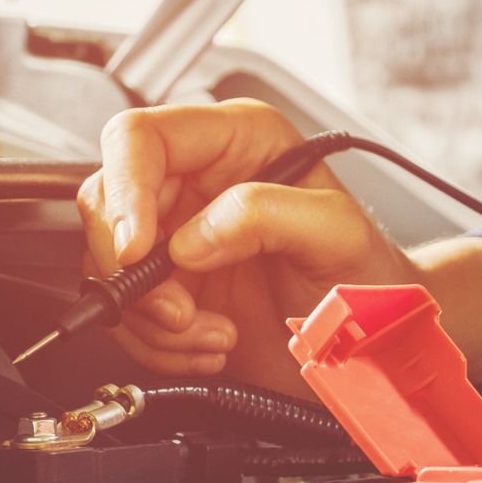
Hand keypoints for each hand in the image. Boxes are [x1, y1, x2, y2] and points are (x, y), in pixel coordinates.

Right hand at [77, 99, 419, 394]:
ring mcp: (178, 237)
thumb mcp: (336, 233)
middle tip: (182, 311)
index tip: (137, 249)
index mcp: (236, 141)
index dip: (125, 190)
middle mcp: (197, 181)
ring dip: (153, 319)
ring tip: (215, 334)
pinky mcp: (171, 289)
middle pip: (107, 204)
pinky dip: (159, 344)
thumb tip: (193, 236)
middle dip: (136, 271)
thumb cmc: (368, 274)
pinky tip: (211, 345)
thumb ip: (269, 214)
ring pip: (108, 266)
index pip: (140, 137)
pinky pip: (126, 314)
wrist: (374, 341)